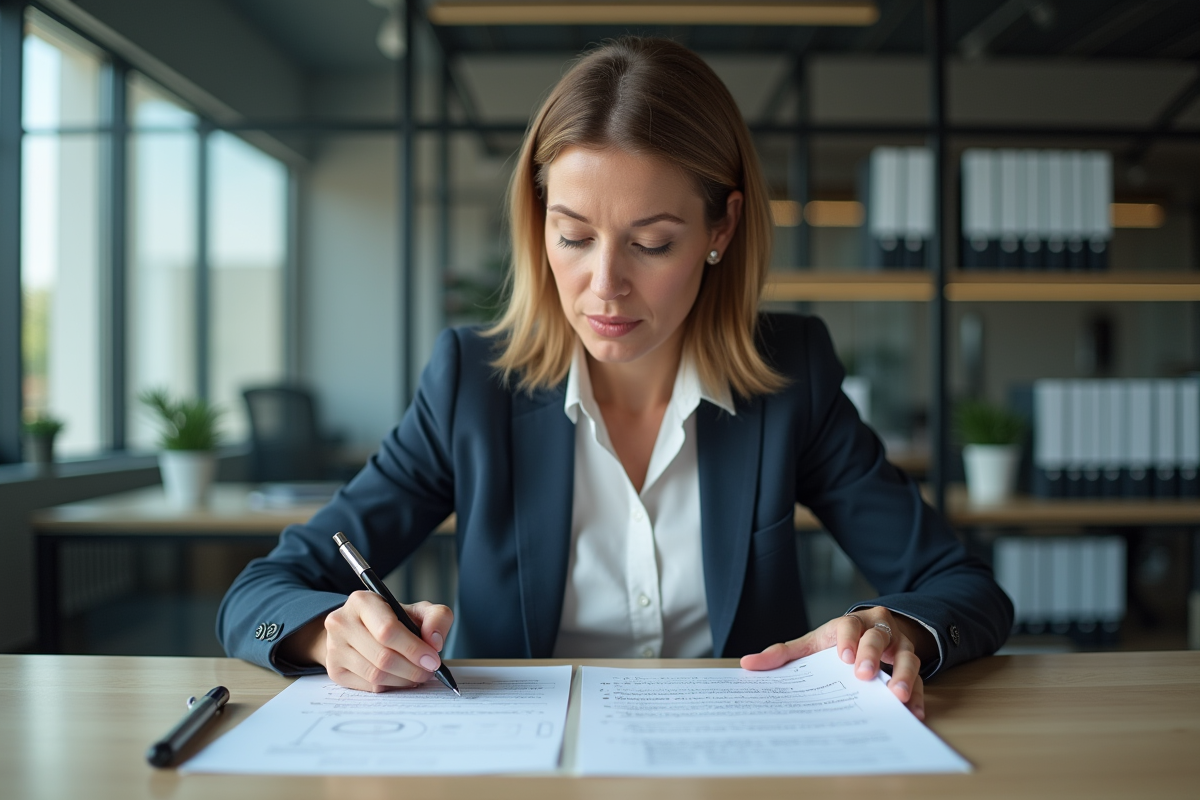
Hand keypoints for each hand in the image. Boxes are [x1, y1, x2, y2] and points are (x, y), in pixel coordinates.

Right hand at [279, 592, 453, 692]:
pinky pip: (368, 686)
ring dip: (403, 680)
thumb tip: (435, 642)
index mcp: (362, 601)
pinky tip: (400, 678)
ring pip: (375, 675)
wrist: (360, 630)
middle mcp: (341, 622)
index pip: (387, 630)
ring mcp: (334, 647)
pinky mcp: (334, 670)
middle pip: (382, 657)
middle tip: (428, 672)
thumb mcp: (418, 611)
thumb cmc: (393, 620)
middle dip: (412, 669)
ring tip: (417, 675)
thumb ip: (436, 618)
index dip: (413, 649)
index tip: (433, 660)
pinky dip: (390, 686)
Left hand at [740, 607, 929, 719]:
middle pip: (879, 637)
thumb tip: (747, 664)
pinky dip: (919, 695)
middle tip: (864, 674)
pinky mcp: (913, 666)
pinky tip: (915, 712)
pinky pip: (921, 679)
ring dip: (904, 676)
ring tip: (898, 696)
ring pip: (907, 656)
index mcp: (851, 623)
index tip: (842, 657)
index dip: (847, 639)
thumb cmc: (838, 641)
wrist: (874, 631)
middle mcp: (879, 630)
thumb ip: (782, 654)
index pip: (849, 626)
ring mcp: (900, 647)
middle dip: (872, 654)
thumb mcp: (813, 643)